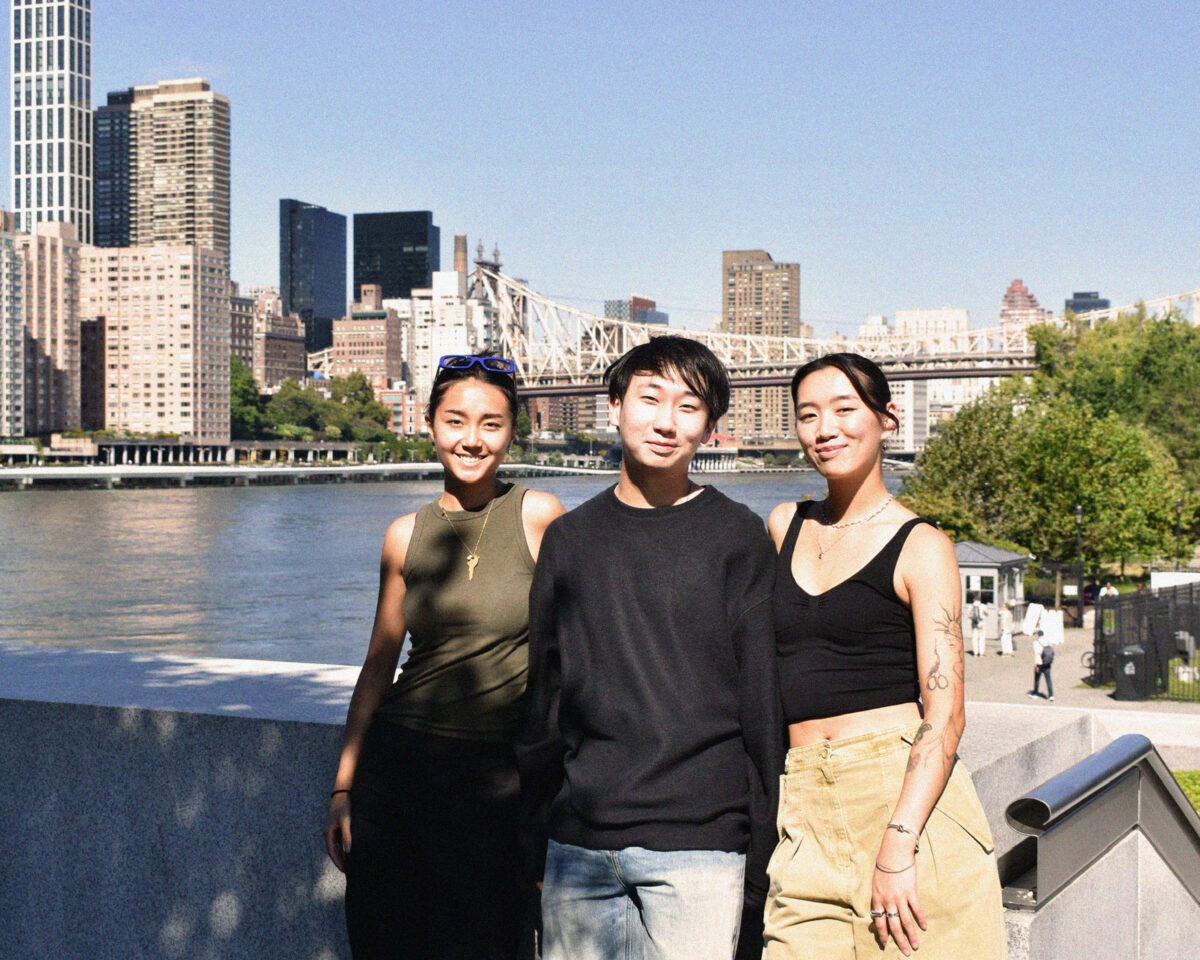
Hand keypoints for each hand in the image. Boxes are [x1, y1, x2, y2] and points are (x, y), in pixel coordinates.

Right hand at [324, 792, 351, 871]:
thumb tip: (347, 851)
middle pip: (333, 850)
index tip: (344, 870)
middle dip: (339, 860)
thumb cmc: (343, 806)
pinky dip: (343, 846)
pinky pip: (339, 840)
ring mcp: (332, 830)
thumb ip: (347, 836)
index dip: (337, 861)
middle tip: (347, 870)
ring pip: (336, 845)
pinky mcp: (337, 826)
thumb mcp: (346, 821)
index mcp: (328, 833)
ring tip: (349, 863)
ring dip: (341, 854)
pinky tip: (349, 850)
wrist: (342, 793)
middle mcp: (328, 833)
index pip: (332, 851)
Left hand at [871, 837, 926, 955]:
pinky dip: (921, 919)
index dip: (882, 934)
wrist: (893, 852)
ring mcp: (899, 897)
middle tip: (905, 952)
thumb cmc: (884, 865)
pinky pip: (916, 910)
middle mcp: (887, 900)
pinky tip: (924, 927)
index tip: (885, 944)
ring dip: (911, 935)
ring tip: (915, 946)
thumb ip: (878, 897)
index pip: (879, 921)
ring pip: (906, 921)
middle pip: (894, 925)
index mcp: (877, 898)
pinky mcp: (910, 892)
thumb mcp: (876, 882)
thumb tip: (880, 911)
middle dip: (899, 941)